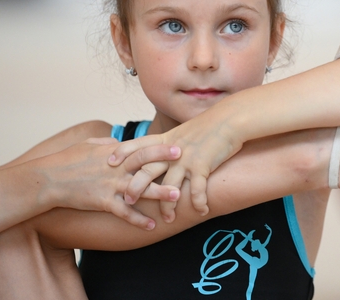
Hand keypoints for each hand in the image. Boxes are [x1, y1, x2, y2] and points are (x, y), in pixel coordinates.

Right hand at [48, 138, 180, 229]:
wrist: (48, 178)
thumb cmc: (67, 159)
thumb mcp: (88, 145)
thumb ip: (107, 143)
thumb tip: (119, 143)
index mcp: (113, 153)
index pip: (140, 147)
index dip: (159, 146)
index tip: (177, 144)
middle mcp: (115, 167)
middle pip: (144, 161)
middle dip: (164, 160)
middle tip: (184, 158)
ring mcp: (110, 184)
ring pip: (140, 188)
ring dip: (160, 192)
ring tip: (178, 195)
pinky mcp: (103, 201)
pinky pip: (124, 212)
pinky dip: (138, 220)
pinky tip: (152, 226)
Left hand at [109, 117, 241, 221]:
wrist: (229, 120)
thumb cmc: (208, 126)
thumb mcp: (184, 131)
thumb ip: (171, 142)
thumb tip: (161, 150)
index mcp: (166, 139)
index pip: (138, 145)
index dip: (122, 152)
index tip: (109, 162)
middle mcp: (172, 150)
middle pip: (146, 170)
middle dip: (135, 187)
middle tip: (127, 202)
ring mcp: (186, 159)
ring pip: (169, 187)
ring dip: (167, 206)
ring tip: (167, 219)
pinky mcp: (202, 166)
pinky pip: (197, 190)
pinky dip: (199, 203)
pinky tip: (201, 211)